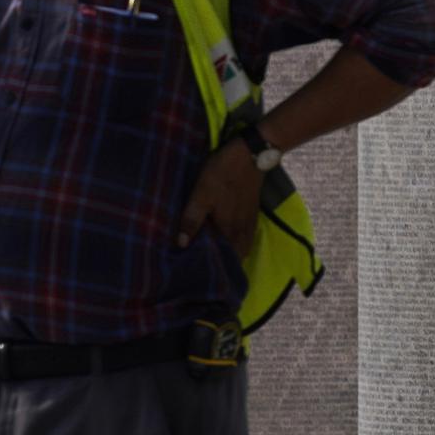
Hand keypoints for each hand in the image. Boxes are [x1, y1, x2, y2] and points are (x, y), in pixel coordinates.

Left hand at [176, 140, 262, 263]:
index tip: (206, 278)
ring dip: (234, 255)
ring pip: (243, 247)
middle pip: (237, 256)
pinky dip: (240, 244)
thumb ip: (192, 220)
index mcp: (229, 230)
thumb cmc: (222, 175)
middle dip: (226, 266)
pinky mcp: (252, 212)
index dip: (218, 270)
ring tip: (221, 261)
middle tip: (211, 272)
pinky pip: (247, 237)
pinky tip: (231, 241)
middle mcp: (242, 230)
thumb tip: (181, 245)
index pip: (226, 259)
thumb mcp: (201, 195)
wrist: (250, 155)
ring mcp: (249, 221)